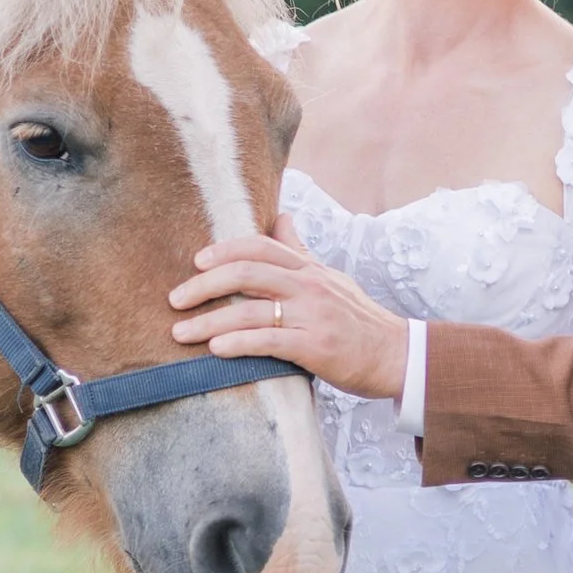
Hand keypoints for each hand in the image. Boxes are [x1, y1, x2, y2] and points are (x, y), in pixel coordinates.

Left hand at [168, 219, 408, 399]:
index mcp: (308, 269)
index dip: (223, 250)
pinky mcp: (316, 347)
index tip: (196, 262)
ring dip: (208, 321)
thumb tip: (281, 216)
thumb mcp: (330, 277)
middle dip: (203, 285)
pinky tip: (216, 349)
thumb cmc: (358, 319)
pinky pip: (269, 341)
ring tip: (181, 333)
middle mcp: (309, 286)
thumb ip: (299, 251)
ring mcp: (312, 315)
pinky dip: (238, 343)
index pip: (259, 247)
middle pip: (246, 273)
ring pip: (250, 310)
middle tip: (175, 299)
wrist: (397, 356)